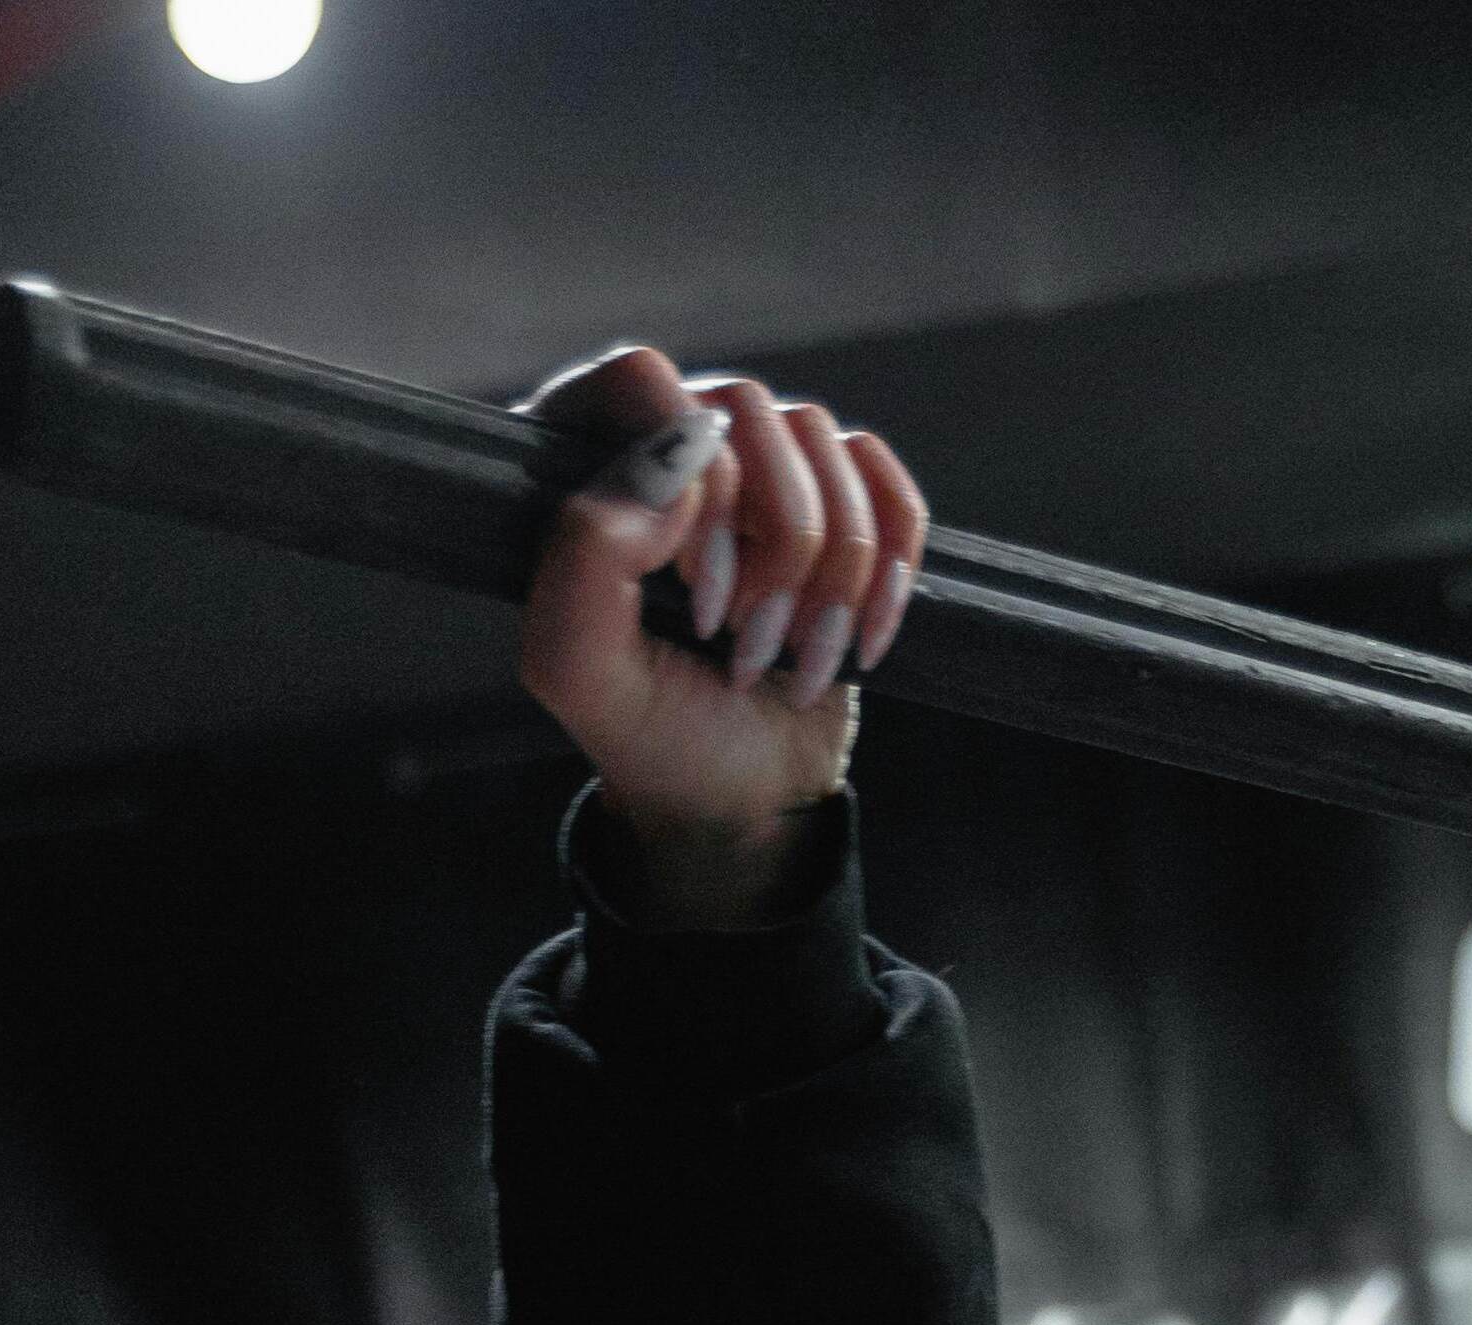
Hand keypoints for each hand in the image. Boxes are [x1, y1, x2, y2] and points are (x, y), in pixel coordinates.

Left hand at [516, 343, 924, 929]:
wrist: (742, 796)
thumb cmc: (652, 736)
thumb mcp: (581, 670)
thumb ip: (583, 556)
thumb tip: (678, 462)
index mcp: (582, 462)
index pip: (645, 382)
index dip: (692, 480)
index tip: (697, 594)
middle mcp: (670, 444)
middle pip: (751, 411)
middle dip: (774, 546)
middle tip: (749, 644)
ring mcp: (760, 467)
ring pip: (825, 444)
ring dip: (832, 573)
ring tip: (798, 657)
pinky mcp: (837, 501)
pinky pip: (884, 479)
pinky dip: (890, 565)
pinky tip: (862, 635)